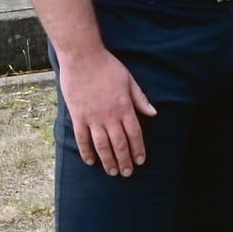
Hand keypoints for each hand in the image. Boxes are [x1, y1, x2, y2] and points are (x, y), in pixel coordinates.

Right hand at [57, 48, 156, 176]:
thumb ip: (140, 99)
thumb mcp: (129, 80)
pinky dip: (86, 152)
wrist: (82, 58)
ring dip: (108, 161)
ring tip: (112, 172)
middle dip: (125, 161)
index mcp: (124, 107)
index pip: (135, 134)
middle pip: (119, 144)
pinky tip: (91, 162)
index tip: (140, 161)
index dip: (138, 149)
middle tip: (127, 173)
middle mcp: (110, 115)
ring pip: (102, 145)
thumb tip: (153, 113)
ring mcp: (93, 117)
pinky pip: (82, 139)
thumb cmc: (107, 66)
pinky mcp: (78, 116)